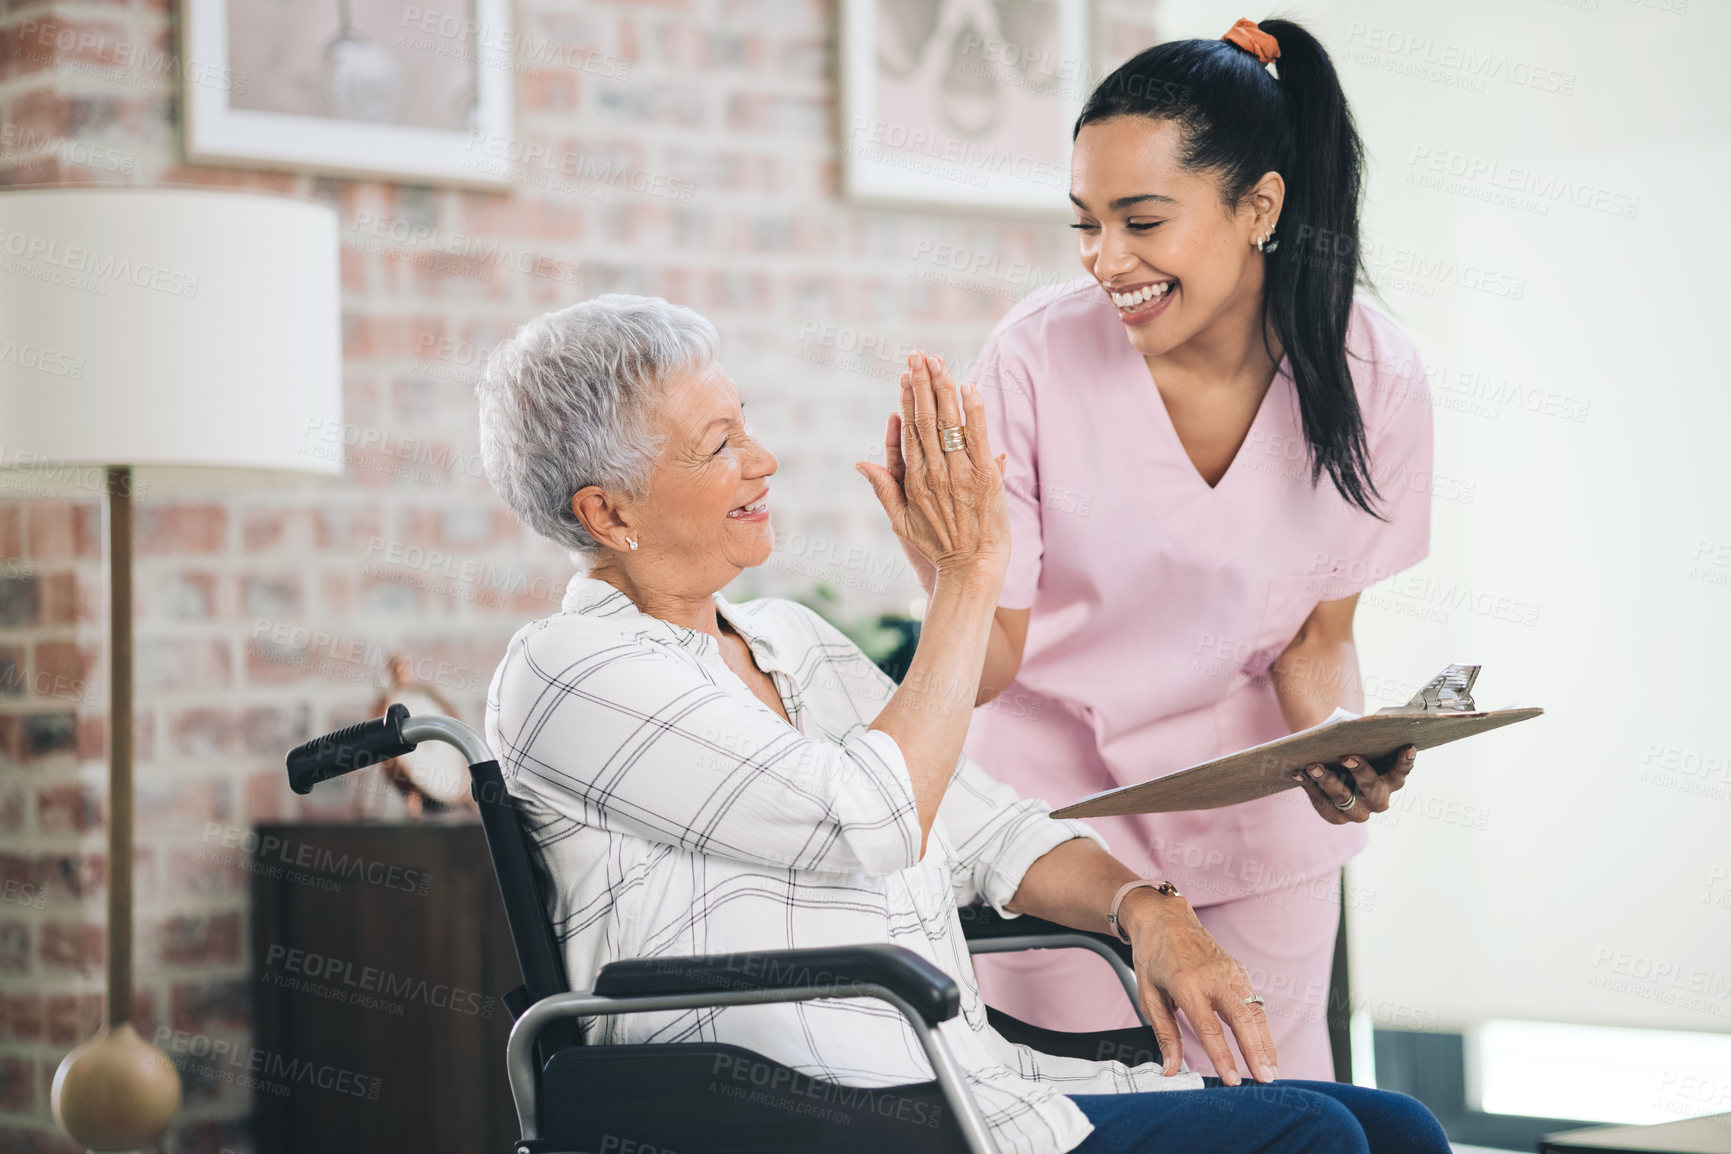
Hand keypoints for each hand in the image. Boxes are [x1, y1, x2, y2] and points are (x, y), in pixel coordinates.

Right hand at [856, 351, 1008, 580]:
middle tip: (919, 354)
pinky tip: (968, 388)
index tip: (907, 374)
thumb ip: (883, 489)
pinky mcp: (983, 477)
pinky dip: (973, 411)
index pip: (909, 429)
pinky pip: (976, 437)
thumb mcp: (901, 522)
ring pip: (948, 422)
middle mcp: (934, 472)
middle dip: (922, 383)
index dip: (908, 399)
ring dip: (943, 388)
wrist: (970, 570)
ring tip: (938, 360)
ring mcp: (959, 473)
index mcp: (913, 479)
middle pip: (926, 418)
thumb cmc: (937, 549)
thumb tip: (861, 462)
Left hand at [1118, 888, 1277, 1084]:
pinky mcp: (1238, 970)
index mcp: (1186, 984)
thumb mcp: (1147, 994)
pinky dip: (1262, 1027)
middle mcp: (1213, 977)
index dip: (1223, 1057)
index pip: (1209, 1027)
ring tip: (1272, 1072)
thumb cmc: (1153, 956)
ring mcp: (1230, 971)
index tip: (1232, 1080)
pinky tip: (1265, 1047)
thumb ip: (1164, 1033)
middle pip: (1242, 1019)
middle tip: (1266, 1080)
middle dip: (1257, 1052)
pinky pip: (1255, 1001)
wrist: (1165, 917)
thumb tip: (1171, 1069)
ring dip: (1266, 1043)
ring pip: (1255, 1011)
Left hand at [1291, 746, 1416, 823]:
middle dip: (1360, 771)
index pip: (1401, 772)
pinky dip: (1308, 786)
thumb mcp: (1361, 743)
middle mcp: (1378, 800)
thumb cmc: (1353, 749)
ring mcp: (1358, 812)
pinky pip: (1321, 802)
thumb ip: (1364, 737)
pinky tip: (1297, 773)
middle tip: (1347, 756)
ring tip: (1313, 766)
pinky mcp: (1336, 817)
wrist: (1333, 766)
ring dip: (1327, 781)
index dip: (1405, 761)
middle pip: (1372, 788)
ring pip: (1343, 798)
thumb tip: (1353, 725)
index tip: (1407, 746)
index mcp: (1392, 781)